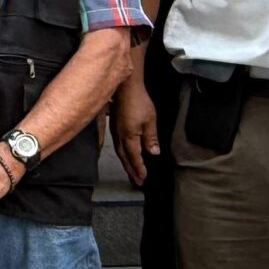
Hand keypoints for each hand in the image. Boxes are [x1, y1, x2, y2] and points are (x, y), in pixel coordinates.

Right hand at [113, 67, 158, 185]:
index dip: (139, 169)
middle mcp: (120, 137)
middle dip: (131, 171)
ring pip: (120, 153)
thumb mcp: (150, 120)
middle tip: (137, 181)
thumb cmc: (138, 102)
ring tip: (131, 171)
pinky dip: (122, 154)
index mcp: (129, 137)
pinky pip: (118, 145)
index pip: (134, 158)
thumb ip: (151, 138)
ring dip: (126, 164)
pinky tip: (125, 153)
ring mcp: (115, 131)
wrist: (124, 87)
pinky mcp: (114, 126)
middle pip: (125, 158)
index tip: (143, 179)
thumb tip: (153, 153)